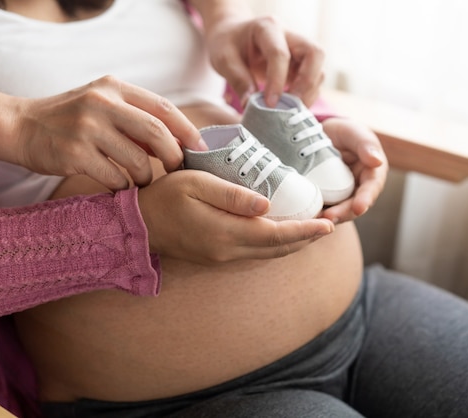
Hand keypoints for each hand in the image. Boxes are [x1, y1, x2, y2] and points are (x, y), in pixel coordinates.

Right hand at [14, 76, 205, 189]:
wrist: (20, 127)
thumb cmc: (71, 120)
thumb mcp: (104, 107)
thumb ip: (137, 120)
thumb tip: (179, 143)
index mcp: (114, 88)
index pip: (163, 107)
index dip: (187, 130)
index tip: (200, 149)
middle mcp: (101, 102)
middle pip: (156, 132)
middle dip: (174, 156)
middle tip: (177, 170)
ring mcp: (86, 128)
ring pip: (137, 160)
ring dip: (146, 177)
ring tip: (142, 181)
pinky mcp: (74, 153)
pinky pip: (114, 177)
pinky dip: (123, 186)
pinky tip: (119, 186)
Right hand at [138, 170, 334, 263]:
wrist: (138, 226)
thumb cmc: (164, 197)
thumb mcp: (195, 184)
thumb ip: (232, 195)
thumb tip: (268, 206)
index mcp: (225, 233)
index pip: (276, 234)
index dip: (305, 231)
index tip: (328, 224)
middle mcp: (228, 251)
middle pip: (278, 249)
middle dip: (306, 239)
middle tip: (329, 225)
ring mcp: (222, 257)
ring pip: (268, 254)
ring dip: (293, 244)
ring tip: (313, 230)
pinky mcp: (217, 257)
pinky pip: (255, 253)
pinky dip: (275, 245)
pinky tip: (282, 234)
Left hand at [204, 16, 324, 106]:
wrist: (233, 35)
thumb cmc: (227, 44)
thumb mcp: (224, 59)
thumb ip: (238, 80)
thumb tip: (251, 105)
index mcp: (267, 28)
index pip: (280, 54)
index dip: (277, 81)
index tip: (269, 104)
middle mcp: (289, 35)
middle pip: (315, 54)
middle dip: (307, 82)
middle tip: (291, 105)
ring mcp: (298, 50)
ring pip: (318, 69)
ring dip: (308, 92)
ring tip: (290, 111)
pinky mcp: (301, 65)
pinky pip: (313, 80)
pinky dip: (306, 96)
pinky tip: (291, 108)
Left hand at [320, 118, 387, 223]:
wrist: (323, 136)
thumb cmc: (345, 133)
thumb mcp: (355, 133)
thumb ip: (365, 145)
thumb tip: (377, 162)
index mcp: (372, 174)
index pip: (371, 189)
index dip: (365, 199)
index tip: (359, 208)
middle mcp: (359, 190)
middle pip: (354, 206)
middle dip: (343, 213)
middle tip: (330, 218)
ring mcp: (342, 197)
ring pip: (338, 211)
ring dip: (328, 218)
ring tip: (316, 221)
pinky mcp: (327, 200)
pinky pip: (323, 209)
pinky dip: (316, 215)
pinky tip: (306, 218)